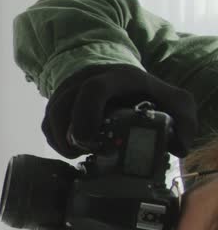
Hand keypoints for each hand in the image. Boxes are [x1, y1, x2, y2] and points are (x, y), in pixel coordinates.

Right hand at [42, 64, 196, 157]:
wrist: (116, 77)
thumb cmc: (143, 92)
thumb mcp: (170, 98)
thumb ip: (183, 118)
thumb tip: (179, 147)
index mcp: (115, 78)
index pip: (93, 89)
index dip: (88, 115)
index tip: (93, 141)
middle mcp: (84, 80)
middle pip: (62, 106)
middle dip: (70, 135)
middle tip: (87, 151)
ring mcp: (67, 91)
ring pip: (51, 117)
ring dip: (62, 141)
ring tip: (81, 153)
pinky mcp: (57, 104)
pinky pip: (47, 125)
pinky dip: (56, 142)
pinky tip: (74, 150)